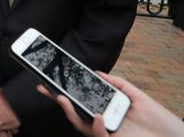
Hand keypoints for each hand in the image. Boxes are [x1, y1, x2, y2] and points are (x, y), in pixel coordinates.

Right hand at [38, 72, 183, 136]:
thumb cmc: (159, 120)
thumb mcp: (137, 96)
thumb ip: (117, 83)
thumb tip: (97, 73)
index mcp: (107, 110)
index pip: (82, 101)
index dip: (67, 91)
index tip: (53, 80)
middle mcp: (103, 123)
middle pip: (74, 112)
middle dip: (57, 99)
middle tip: (44, 88)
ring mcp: (108, 133)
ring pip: (81, 125)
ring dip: (69, 111)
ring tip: (62, 98)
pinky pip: (100, 135)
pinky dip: (97, 126)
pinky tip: (99, 115)